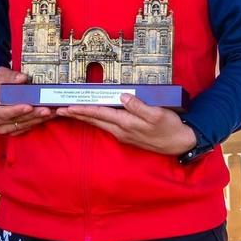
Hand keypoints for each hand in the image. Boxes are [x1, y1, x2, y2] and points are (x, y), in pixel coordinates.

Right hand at [0, 67, 53, 135]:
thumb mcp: (1, 75)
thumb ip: (10, 76)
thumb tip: (22, 78)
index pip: (2, 112)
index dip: (16, 111)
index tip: (29, 107)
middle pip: (15, 120)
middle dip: (32, 115)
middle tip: (46, 110)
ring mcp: (2, 126)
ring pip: (21, 126)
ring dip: (37, 120)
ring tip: (50, 112)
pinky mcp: (11, 130)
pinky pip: (24, 129)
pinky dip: (36, 123)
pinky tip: (46, 117)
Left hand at [57, 95, 197, 155]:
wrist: (181, 144)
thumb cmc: (171, 128)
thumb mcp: (158, 114)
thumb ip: (139, 106)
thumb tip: (123, 96)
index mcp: (126, 124)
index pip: (99, 114)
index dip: (82, 109)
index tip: (67, 107)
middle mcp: (121, 131)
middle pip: (95, 120)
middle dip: (77, 114)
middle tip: (59, 110)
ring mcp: (124, 134)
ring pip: (100, 124)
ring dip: (84, 117)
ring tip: (71, 112)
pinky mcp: (128, 135)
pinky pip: (107, 125)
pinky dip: (96, 120)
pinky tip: (93, 117)